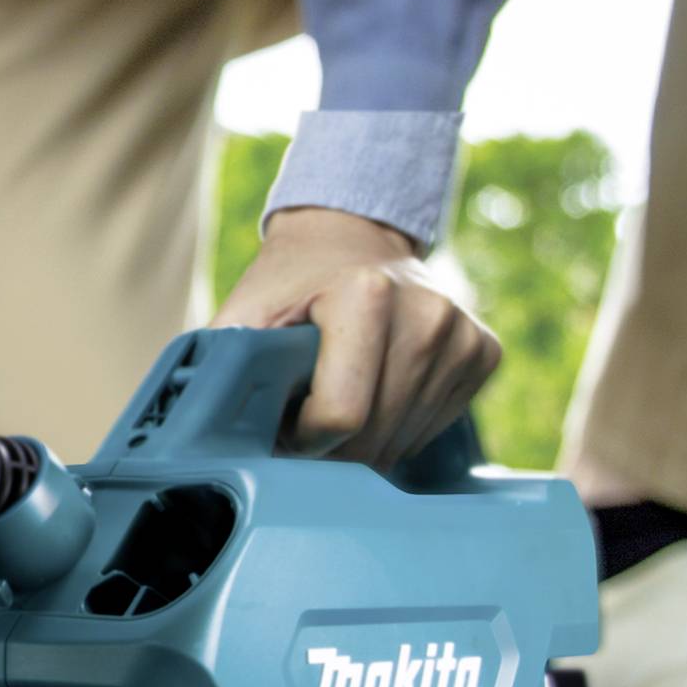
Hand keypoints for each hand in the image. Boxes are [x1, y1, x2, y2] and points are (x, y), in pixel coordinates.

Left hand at [211, 206, 498, 466]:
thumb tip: (204, 435)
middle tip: (305, 417)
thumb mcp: (244, 317)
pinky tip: (378, 391)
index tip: (284, 417)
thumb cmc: (289, 288)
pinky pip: (432, 428)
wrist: (350, 238)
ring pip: (402, 443)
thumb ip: (225, 370)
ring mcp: (461, 333)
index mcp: (367, 295)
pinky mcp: (482, 352)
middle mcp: (428, 311)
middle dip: (330, 449)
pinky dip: (397, 428)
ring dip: (362, 443)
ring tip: (339, 401)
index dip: (301, 438)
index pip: (341, 418)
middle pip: (372, 439)